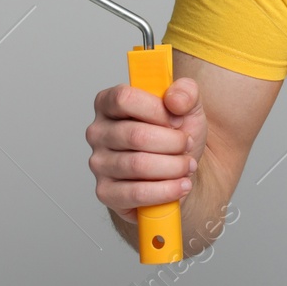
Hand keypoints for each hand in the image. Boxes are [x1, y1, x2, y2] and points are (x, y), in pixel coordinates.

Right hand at [87, 77, 205, 223]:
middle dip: (173, 142)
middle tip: (187, 146)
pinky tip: (181, 185)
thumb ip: (186, 92)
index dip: (157, 110)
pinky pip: (136, 193)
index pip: (124, 99)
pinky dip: (166, 190)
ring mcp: (98, 163)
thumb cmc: (176, 135)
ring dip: (174, 167)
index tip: (177, 119)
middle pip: (136, 135)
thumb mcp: (188, 106)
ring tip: (187, 166)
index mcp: (109, 103)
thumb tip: (174, 100)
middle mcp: (98, 132)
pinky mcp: (105, 192)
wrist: (179, 170)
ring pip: (138, 165)